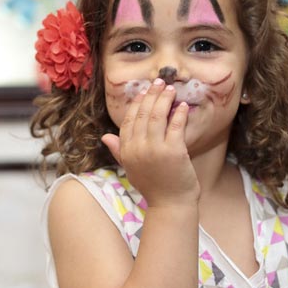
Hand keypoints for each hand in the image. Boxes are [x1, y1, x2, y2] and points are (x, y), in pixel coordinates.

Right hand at [101, 78, 200, 207]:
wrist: (170, 205)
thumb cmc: (153, 187)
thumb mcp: (131, 167)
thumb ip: (118, 150)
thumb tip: (105, 137)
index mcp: (126, 150)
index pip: (128, 120)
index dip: (136, 103)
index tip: (144, 91)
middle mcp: (137, 148)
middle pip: (142, 114)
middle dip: (151, 95)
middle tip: (160, 82)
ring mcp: (154, 149)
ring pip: (157, 116)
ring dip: (164, 99)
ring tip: (171, 88)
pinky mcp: (173, 151)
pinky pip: (175, 126)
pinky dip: (178, 113)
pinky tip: (182, 105)